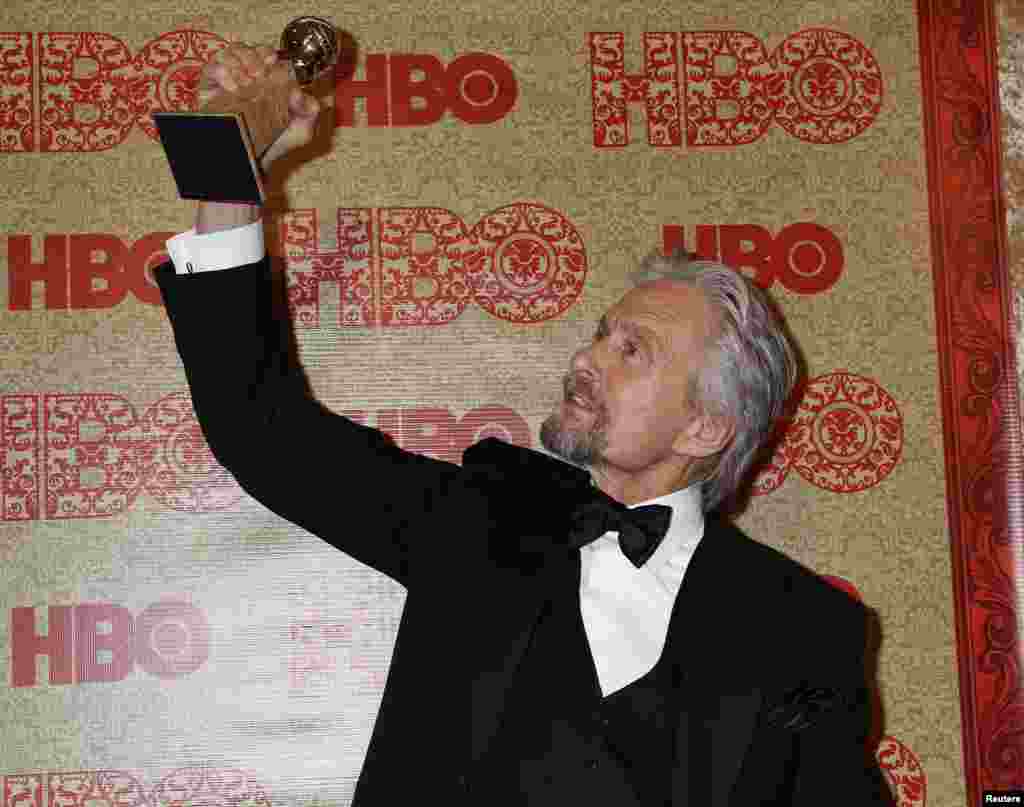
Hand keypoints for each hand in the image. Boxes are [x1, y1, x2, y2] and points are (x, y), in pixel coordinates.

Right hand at [201, 43, 320, 172]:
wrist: (254, 160)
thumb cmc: (278, 142)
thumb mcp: (302, 128)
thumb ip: (309, 109)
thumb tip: (297, 91)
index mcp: (268, 79)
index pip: (265, 53)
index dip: (267, 53)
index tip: (272, 61)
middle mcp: (247, 76)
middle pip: (245, 49)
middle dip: (252, 56)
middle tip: (258, 73)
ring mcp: (227, 81)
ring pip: (227, 54)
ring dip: (238, 63)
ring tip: (246, 83)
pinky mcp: (210, 90)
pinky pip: (211, 69)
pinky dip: (222, 72)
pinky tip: (232, 88)